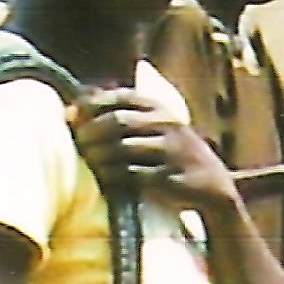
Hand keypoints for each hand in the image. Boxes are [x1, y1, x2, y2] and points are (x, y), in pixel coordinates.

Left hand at [72, 89, 241, 218]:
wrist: (214, 186)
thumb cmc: (172, 154)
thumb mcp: (157, 126)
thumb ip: (124, 114)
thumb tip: (72, 109)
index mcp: (161, 108)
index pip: (120, 97)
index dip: (91, 104)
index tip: (70, 115)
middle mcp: (168, 125)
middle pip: (118, 122)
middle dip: (91, 132)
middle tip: (76, 142)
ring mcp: (171, 151)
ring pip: (123, 149)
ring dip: (98, 155)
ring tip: (86, 160)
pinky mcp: (171, 178)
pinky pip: (133, 175)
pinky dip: (113, 176)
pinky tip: (102, 178)